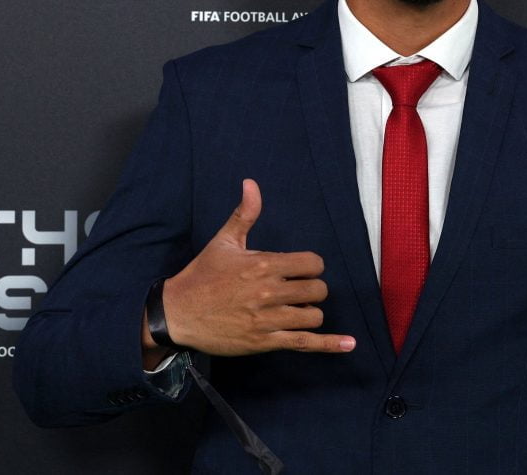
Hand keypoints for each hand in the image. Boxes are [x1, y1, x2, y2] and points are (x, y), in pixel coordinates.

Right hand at [145, 179, 355, 357]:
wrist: (178, 312)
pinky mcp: (264, 342)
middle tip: (298, 290)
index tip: (301, 270)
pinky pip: (304, 343)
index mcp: (264, 264)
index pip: (312, 263)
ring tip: (296, 309)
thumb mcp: (224, 241)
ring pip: (313, 315)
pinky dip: (329, 344)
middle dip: (313, 289)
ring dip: (310, 312)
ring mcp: (268, 319)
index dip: (311, 266)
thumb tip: (251, 183)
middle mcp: (270, 292)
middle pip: (317, 290)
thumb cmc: (202, 275)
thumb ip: (245, 213)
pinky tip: (348, 344)